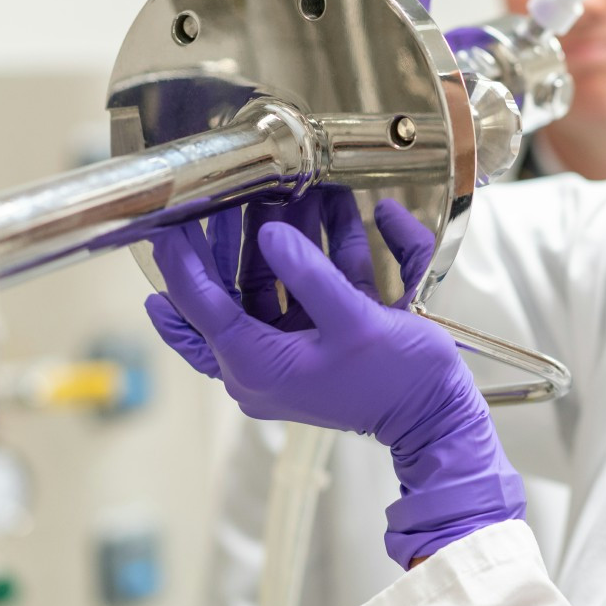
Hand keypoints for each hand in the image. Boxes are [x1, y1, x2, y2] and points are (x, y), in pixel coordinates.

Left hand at [144, 191, 523, 565]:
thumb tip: (268, 233)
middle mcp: (265, 359)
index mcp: (258, 366)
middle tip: (226, 193)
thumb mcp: (355, 322)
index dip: (181, 261)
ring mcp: (293, 346)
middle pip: (231, 290)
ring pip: (271, 281)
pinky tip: (345, 211)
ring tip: (291, 188)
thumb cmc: (399, 380)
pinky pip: (310, 286)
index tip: (165, 221)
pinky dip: (325, 252)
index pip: (199, 307)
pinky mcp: (323, 334)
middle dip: (234, 238)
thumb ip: (310, 275)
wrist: (440, 417)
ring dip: (286, 234)